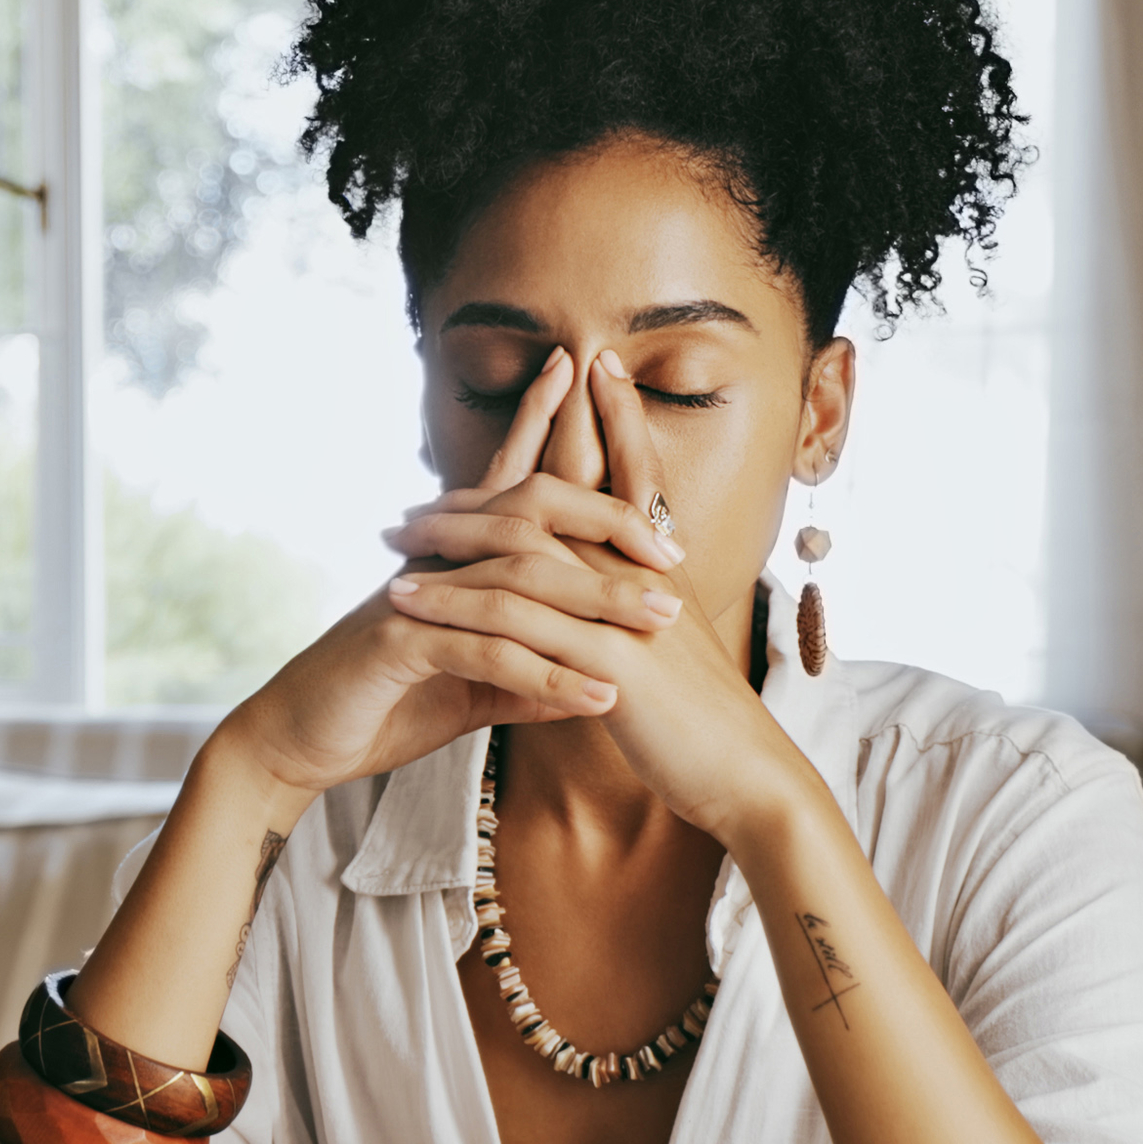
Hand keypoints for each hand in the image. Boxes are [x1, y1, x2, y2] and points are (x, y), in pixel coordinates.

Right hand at [209, 349, 689, 806]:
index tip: (592, 391)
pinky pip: (487, 650)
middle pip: (531, 514)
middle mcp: (436, 560)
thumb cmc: (380, 706)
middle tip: (674, 554)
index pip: (513, 488)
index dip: (548, 432)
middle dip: (606, 524)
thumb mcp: (473, 690)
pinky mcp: (397, 642)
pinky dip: (547, 673)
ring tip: (659, 624)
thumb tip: (596, 678)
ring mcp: (417, 595)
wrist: (296, 742)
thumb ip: (530, 675)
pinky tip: (597, 695)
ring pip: (520, 582)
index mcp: (454, 560)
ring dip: (595, 602)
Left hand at [376, 349, 829, 846]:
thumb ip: (647, 618)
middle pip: (563, 498)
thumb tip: (623, 601)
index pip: (636, 475)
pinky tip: (405, 602)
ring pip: (524, 553)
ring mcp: (626, 613)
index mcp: (665, 570)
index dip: (616, 419)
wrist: (748, 777)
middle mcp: (644, 576)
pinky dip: (454, 601)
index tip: (588, 366)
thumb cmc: (711, 728)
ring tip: (394, 540)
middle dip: (490, 485)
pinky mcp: (605, 661)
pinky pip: (513, 619)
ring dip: (452, 540)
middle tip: (421, 496)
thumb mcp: (677, 659)